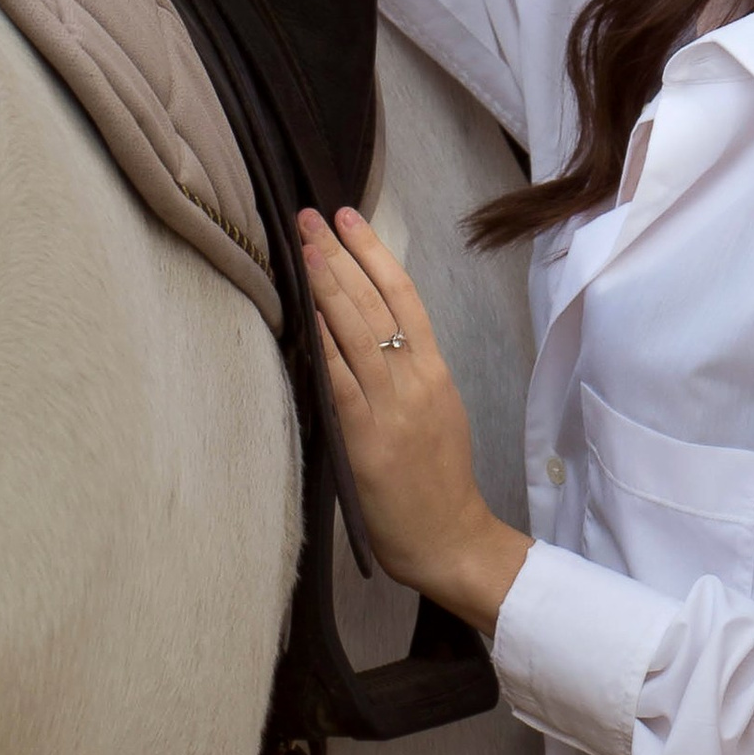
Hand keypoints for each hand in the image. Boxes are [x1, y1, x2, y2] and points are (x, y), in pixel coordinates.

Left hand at [301, 207, 530, 639]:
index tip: (349, 216)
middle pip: (377, 302)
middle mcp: (415, 380)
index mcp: (435, 371)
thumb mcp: (434, 412)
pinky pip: (341, 379)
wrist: (450, 539)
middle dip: (341, 254)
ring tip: (303, 245)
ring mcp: (391, 407)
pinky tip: (304, 312)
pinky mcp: (367, 438)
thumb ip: (405, 374)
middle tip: (311, 215)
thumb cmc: (436, 482)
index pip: (404, 295)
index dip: (374, 252)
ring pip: (358, 331)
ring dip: (327, 283)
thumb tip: (363, 333)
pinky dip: (322, 342)